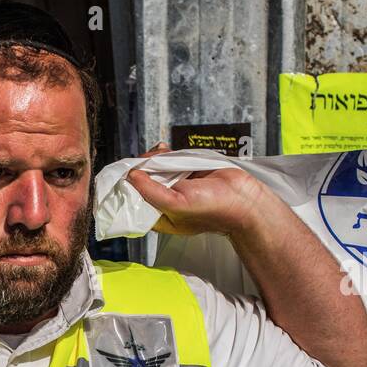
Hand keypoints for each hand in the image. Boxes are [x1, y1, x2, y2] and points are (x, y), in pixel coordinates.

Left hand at [126, 142, 270, 237]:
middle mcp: (165, 202)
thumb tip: (132, 175)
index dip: (127, 187)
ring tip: (157, 153)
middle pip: (142, 182)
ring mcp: (176, 185)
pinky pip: (169, 160)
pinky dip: (165, 153)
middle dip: (141, 168)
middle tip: (143, 160)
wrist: (242, 197)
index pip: (134, 202)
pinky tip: (164, 149)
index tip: (124, 173)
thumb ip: (151, 192)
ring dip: (153, 158)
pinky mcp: (186, 171)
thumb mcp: (175, 204)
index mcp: (159, 217)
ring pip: (155, 169)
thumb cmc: (212, 209)